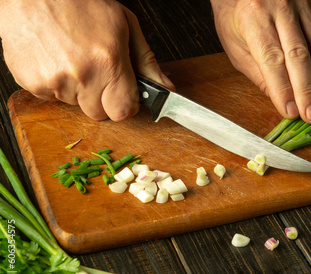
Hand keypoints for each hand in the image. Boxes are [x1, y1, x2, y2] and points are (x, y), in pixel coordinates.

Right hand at [0, 0, 173, 120]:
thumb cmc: (78, 1)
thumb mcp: (124, 23)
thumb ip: (146, 60)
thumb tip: (165, 87)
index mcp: (108, 62)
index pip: (123, 111)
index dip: (125, 104)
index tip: (122, 93)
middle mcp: (82, 75)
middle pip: (99, 113)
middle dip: (101, 98)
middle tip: (95, 70)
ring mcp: (54, 81)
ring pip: (75, 104)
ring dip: (77, 89)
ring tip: (71, 57)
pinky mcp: (31, 82)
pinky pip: (50, 97)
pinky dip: (54, 84)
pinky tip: (55, 59)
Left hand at [210, 0, 310, 122]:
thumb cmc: (235, 15)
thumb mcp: (235, 45)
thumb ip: (257, 72)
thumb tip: (279, 99)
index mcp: (253, 17)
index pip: (271, 60)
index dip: (282, 89)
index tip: (290, 112)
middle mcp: (279, 6)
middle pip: (298, 56)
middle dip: (305, 90)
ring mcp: (301, 3)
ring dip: (308, 69)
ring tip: (293, 68)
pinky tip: (304, 53)